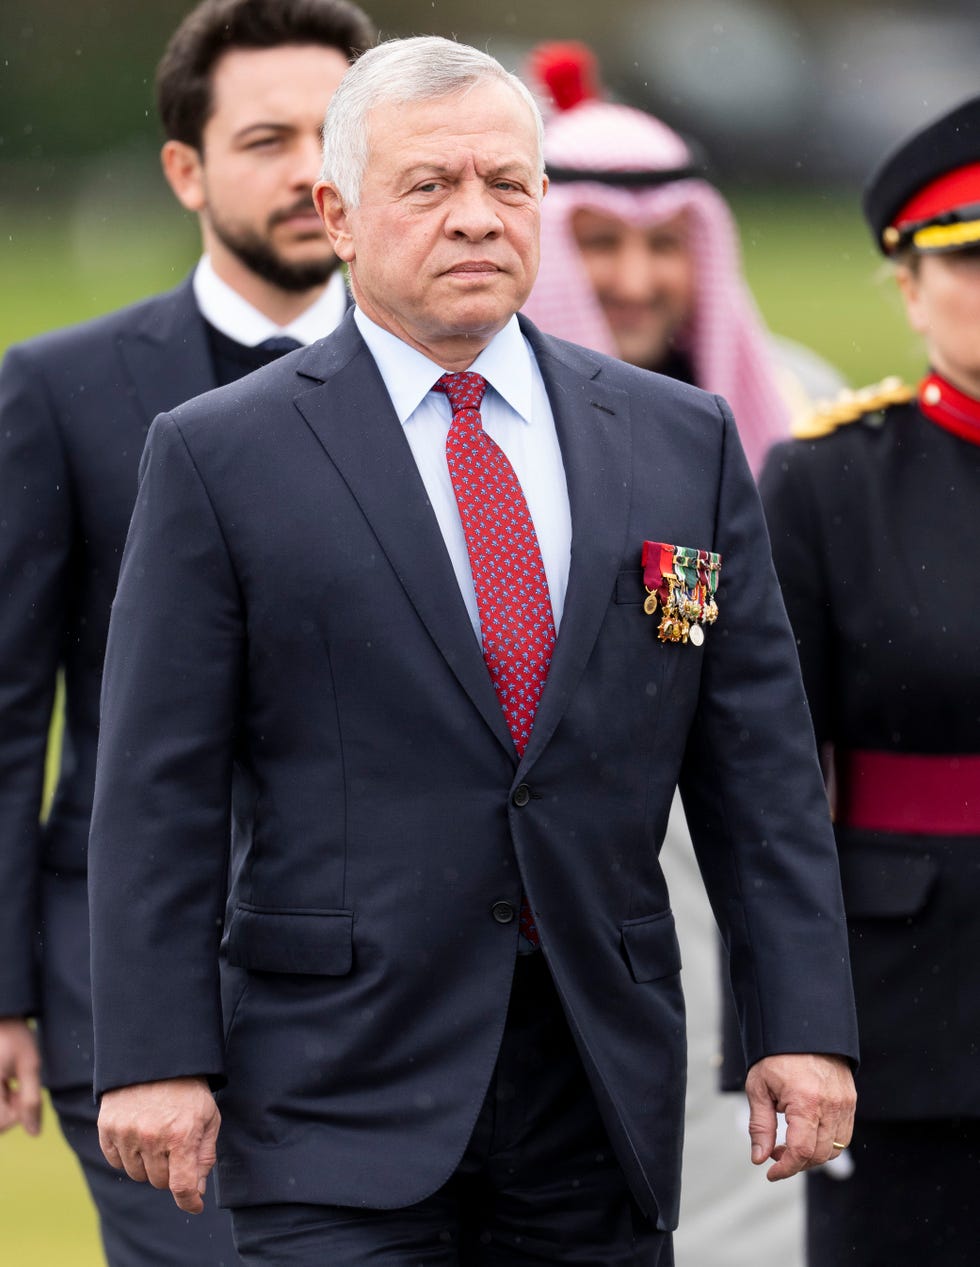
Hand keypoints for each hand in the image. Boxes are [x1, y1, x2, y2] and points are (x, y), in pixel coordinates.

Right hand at [0, 1018, 41, 1134]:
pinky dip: (1, 1099)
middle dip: (13, 1111)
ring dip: (7, 1105)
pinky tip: (5, 1082)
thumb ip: (31, 1100)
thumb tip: (34, 1133)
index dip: (20, 1113)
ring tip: (12, 1082)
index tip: (25, 1090)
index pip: (3, 1123)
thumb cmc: (14, 1037)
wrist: (1, 1018)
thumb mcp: (30, 1065)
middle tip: (20, 1087)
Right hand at [98, 1076, 219, 1212]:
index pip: (181, 1186)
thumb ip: (205, 1155)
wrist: (156, 1057)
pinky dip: (127, 1156)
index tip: (194, 1205)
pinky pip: (116, 1162)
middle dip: (170, 1171)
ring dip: (148, 1164)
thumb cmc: (188, 1089)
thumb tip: (197, 1190)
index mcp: (180, 1135)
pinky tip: (138, 1136)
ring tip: (157, 1137)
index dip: (189, 1201)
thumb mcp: (208, 1116)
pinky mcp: (107, 1128)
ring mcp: (126, 1133)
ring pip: (137, 1174)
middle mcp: (151, 1137)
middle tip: (175, 1148)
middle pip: (159, 1182)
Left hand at [744, 1052, 854, 1180]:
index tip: (771, 1173)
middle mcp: (830, 1105)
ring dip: (813, 1155)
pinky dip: (827, 1143)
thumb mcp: (758, 1087)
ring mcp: (844, 1104)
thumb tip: (759, 1158)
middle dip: (797, 1163)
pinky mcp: (851, 1101)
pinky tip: (807, 1133)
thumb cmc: (776, 1055)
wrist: (802, 1026)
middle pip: (820, 1155)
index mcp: (805, 1101)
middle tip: (776, 1152)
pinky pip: (844, 1135)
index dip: (786, 1169)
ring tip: (790, 1143)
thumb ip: (760, 1125)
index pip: (801, 1152)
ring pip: (835, 1149)